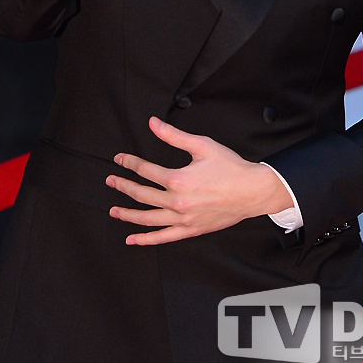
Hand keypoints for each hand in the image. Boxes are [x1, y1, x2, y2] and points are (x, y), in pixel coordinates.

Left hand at [105, 116, 293, 244]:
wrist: (252, 191)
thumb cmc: (230, 167)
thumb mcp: (202, 145)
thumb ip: (174, 135)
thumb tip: (152, 123)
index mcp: (178, 180)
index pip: (145, 171)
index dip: (130, 163)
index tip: (120, 159)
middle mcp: (177, 202)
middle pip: (142, 195)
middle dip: (123, 186)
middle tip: (110, 181)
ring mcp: (183, 219)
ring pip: (148, 219)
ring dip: (128, 215)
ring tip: (113, 211)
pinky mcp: (191, 230)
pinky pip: (163, 237)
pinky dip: (146, 239)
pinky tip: (132, 239)